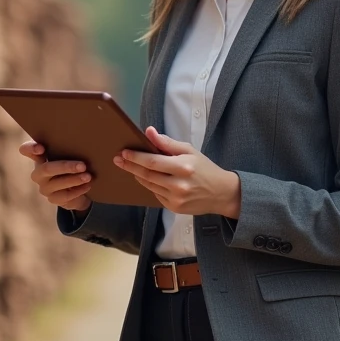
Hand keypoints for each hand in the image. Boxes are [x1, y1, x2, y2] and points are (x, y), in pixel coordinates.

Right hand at [19, 140, 91, 212]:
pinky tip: (88, 185)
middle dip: (66, 166)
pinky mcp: (53, 199)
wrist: (78, 189)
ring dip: (75, 179)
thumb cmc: (71, 166)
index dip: (30, 149)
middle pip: (47, 168)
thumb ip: (68, 148)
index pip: (26, 150)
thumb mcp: (69, 155)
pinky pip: (65, 196)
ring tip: (89, 176)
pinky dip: (78, 190)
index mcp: (39, 157)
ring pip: (57, 183)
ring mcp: (44, 187)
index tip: (41, 148)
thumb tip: (82, 139)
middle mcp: (38, 173)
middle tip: (83, 165)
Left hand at [113, 127, 240, 217]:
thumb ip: (167, 143)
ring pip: (149, 185)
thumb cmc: (205, 168)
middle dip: (130, 166)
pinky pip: (156, 195)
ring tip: (131, 167)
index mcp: (183, 167)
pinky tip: (150, 179)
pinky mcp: (174, 208)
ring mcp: (176, 199)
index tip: (124, 152)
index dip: (136, 157)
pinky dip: (151, 186)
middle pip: (147, 175)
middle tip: (118, 159)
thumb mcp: (189, 150)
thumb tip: (149, 132)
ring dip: (138, 176)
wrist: (221, 193)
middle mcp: (179, 185)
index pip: (153, 162)